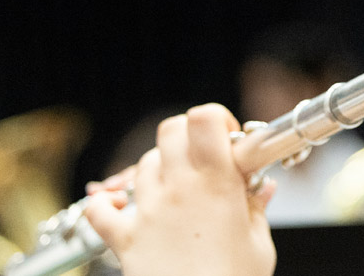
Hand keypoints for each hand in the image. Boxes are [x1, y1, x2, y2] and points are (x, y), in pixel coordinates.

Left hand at [82, 104, 276, 275]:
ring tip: (176, 192)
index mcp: (217, 183)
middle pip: (170, 130)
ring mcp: (148, 211)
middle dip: (187, 137)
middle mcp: (178, 188)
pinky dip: (107, 204)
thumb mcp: (259, 244)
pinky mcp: (124, 237)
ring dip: (160, 170)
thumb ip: (257, 209)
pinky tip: (123, 209)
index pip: (204, 118)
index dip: (216, 121)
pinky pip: (100, 209)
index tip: (226, 140)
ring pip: (144, 163)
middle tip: (202, 159)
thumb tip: (263, 188)